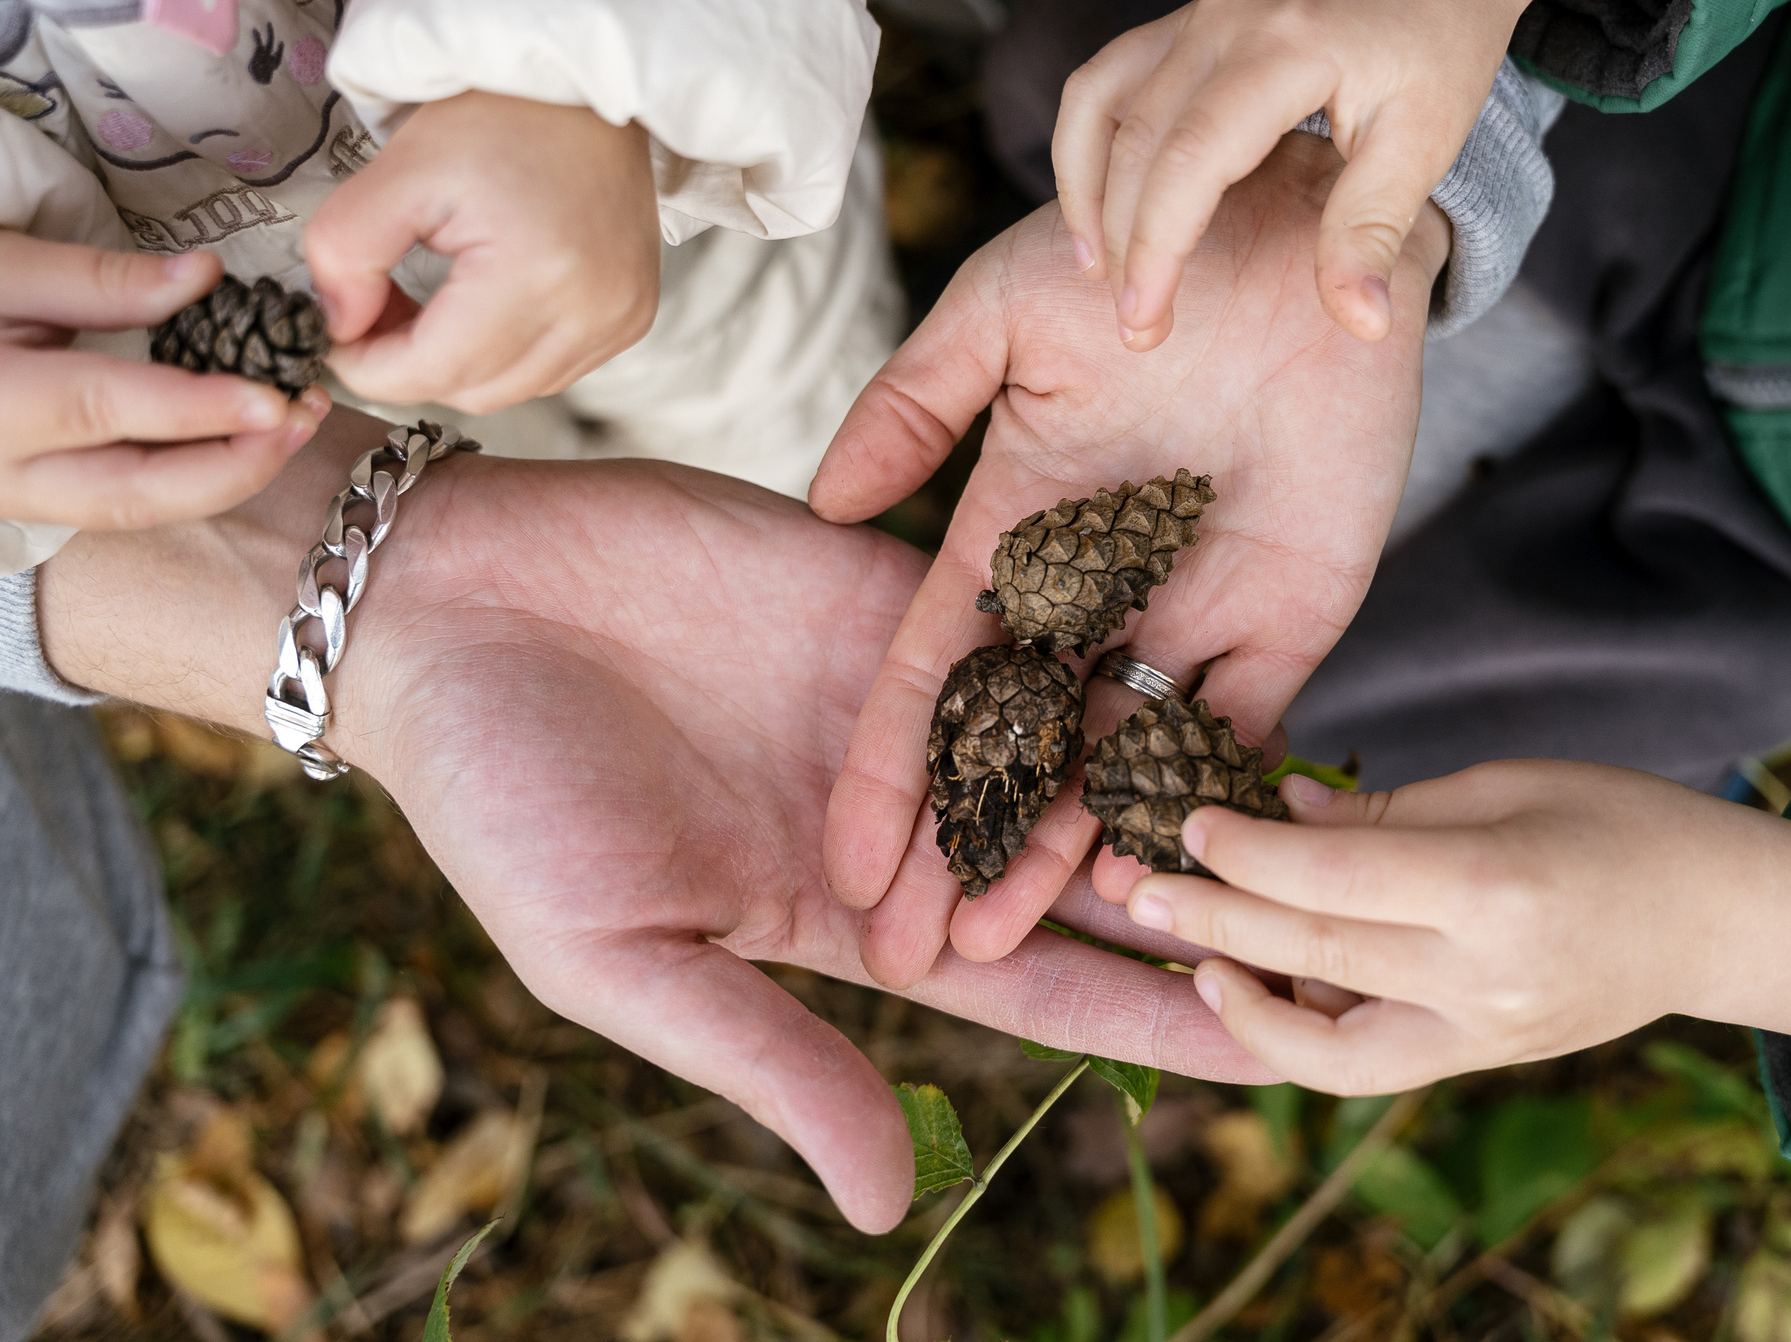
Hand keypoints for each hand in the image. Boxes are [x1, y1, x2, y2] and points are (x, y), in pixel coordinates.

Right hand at [0, 230, 327, 526]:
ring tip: (297, 421)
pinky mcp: (45, 510)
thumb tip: (209, 277)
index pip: (108, 409)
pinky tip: (252, 439)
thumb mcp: (3, 262)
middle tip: (305, 413)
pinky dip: (200, 477)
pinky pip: (136, 505)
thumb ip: (108, 278)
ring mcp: (20, 505)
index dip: (198, 407)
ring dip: (232, 473)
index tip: (275, 393)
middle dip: (236, 463)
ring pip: (146, 511)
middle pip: (139, 492)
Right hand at [38, 412, 1268, 1232]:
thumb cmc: (505, 802)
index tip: (1270, 1051)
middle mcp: (902, 814)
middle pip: (1087, 866)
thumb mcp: (627, 963)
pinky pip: (1031, 624)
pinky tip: (1223, 656)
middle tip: (1344, 924)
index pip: (1037, 985)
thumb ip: (770, 1061)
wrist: (446, 607)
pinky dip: (1118, 646)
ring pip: (1081, 739)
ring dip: (1184, 769)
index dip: (1148, 1019)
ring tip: (1321, 802)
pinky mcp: (900, 590)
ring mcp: (907, 697)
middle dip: (1198, 898)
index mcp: (847, 917)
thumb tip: (891, 1200)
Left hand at [305, 92, 659, 413]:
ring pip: (511, 391)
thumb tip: (339, 327)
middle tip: (379, 305)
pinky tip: (487, 302)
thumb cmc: (496, 117)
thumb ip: (345, 252)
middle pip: (473, 390)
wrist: (587, 84)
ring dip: (459, 363)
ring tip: (434, 301)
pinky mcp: (631, 318)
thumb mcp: (399, 170)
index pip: (434, 369)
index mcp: (536, 272)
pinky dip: (506, 353)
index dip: (370, 367)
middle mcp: (593, 310)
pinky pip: (550, 371)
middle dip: (410, 364)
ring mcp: (620, 319)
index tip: (337, 335)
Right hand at [810, 133, 1444, 988]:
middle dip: (962, 846)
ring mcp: (1191, 608)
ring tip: (1005, 950)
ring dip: (1061, 848)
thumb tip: (829, 502)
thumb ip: (915, 402)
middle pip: (1016, 742)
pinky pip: (1241, 725)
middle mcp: (1095, 589)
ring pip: (1113, 755)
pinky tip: (1153, 883)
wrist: (1308, 213)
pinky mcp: (1293, 612)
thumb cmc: (1146, 235)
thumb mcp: (1004, 311)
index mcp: (1014, 526)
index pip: (935, 672)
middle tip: (913, 957)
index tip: (844, 864)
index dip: (890, 769)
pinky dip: (1200, 800)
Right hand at [1056, 0, 1641, 348]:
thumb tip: (1361, 326)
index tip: (1146, 321)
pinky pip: (1112, 75)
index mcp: (1288, 46)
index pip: (1190, 156)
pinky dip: (1093, 142)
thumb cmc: (1443, 45)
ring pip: (1102, 99)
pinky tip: (1102, 204)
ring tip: (1098, 272)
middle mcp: (1226, 16)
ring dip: (1087, 189)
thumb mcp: (1426, 144)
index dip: (1156, 245)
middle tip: (1134, 326)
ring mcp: (1200, 8)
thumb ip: (1374, 232)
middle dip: (1121, 239)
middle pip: (1137, 136)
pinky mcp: (1191, 15)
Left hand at [1113, 762, 1790, 1095]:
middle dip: (1215, 915)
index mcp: (1491, 887)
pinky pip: (1365, 1065)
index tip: (1188, 819)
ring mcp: (1480, 1035)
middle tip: (1139, 885)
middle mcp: (1480, 977)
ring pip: (1327, 1039)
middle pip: (1314, 950)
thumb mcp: (1505, 784)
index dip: (1247, 849)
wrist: (1720, 919)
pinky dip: (1298, 1036)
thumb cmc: (1621, 822)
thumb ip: (1385, 809)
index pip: (1333, 875)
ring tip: (1190, 955)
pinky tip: (1253, 990)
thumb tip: (1279, 810)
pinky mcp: (1477, 1062)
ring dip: (1242, 997)